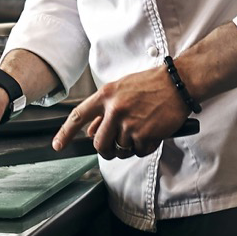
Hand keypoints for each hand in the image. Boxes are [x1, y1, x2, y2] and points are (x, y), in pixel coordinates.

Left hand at [53, 66, 186, 159]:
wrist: (178, 83)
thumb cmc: (150, 85)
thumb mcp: (121, 90)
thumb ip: (103, 110)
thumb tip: (89, 132)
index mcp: (105, 96)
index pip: (78, 116)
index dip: (65, 133)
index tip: (58, 145)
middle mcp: (114, 110)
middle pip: (99, 143)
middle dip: (105, 150)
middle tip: (113, 148)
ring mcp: (129, 123)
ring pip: (120, 149)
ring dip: (128, 148)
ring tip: (139, 134)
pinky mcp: (145, 134)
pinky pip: (139, 151)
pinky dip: (145, 147)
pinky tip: (151, 134)